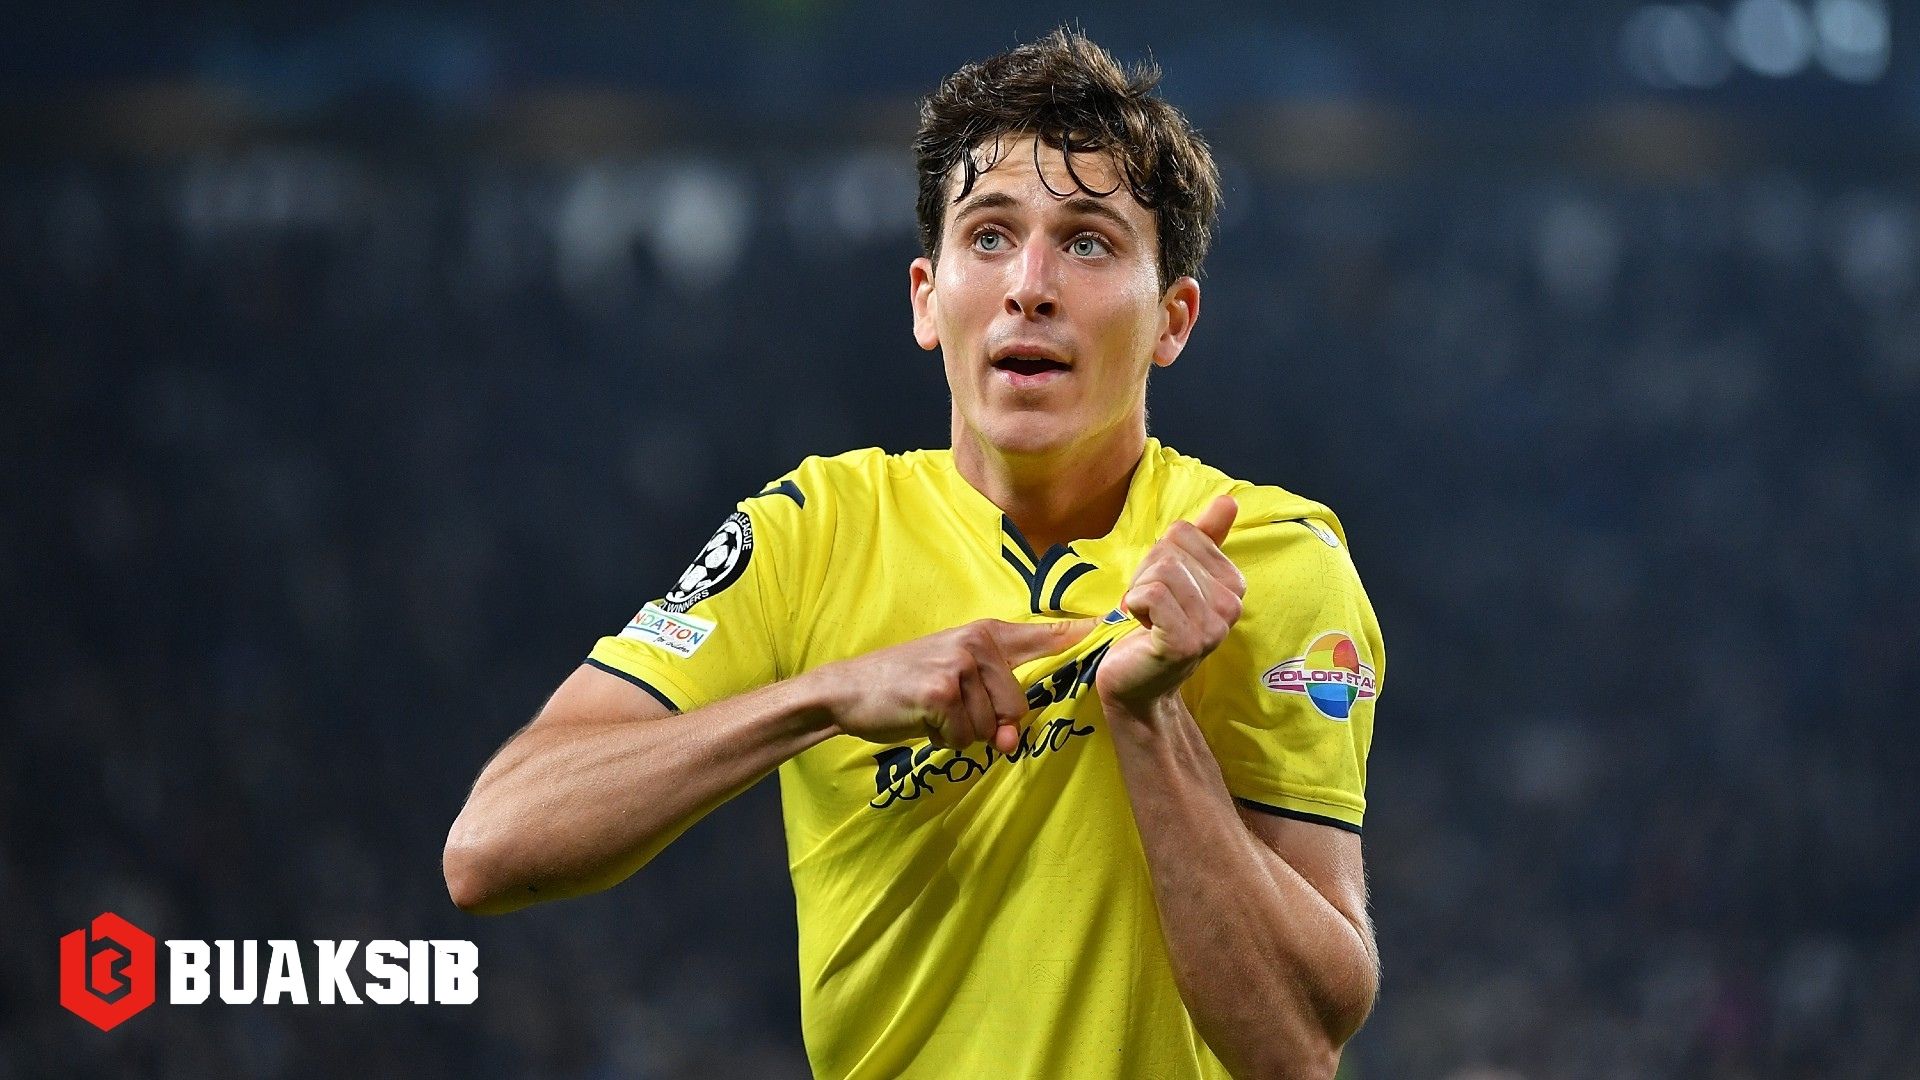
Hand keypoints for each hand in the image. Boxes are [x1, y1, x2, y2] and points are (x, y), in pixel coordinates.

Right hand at [809, 618, 1094, 752]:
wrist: (847, 689)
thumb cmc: (904, 686)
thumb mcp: (952, 678)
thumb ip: (994, 704)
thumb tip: (1012, 741)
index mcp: (985, 635)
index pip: (1040, 634)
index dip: (1076, 635)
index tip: (1108, 626)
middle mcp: (977, 643)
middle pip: (1018, 706)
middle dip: (988, 724)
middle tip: (949, 712)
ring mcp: (960, 665)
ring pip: (989, 727)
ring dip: (960, 733)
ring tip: (931, 712)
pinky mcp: (941, 691)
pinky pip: (963, 735)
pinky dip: (942, 739)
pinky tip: (921, 720)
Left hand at [1095, 495, 1245, 710]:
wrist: (1136, 687)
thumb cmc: (1153, 629)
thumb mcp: (1179, 579)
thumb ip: (1205, 540)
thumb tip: (1229, 501)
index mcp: (1233, 585)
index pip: (1184, 533)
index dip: (1158, 557)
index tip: (1159, 592)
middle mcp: (1232, 606)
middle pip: (1171, 550)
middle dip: (1145, 575)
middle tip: (1148, 609)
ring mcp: (1212, 626)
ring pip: (1162, 570)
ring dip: (1137, 592)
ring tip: (1144, 619)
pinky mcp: (1186, 642)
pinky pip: (1152, 594)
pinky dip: (1134, 605)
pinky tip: (1140, 629)